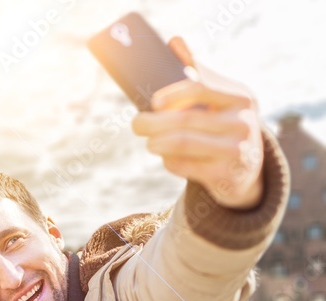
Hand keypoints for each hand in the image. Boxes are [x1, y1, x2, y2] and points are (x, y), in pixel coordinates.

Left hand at [131, 36, 263, 209]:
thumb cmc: (223, 124)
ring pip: (180, 143)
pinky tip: (168, 157)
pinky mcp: (224, 176)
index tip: (154, 102)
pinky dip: (168, 161)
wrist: (246, 168)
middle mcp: (243, 122)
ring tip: (150, 142)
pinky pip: (183, 165)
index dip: (171, 94)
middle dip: (151, 123)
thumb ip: (198, 71)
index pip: (199, 88)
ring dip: (156, 142)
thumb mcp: (219, 97)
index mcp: (240, 97)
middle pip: (183, 120)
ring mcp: (236, 150)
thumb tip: (174, 42)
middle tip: (136, 124)